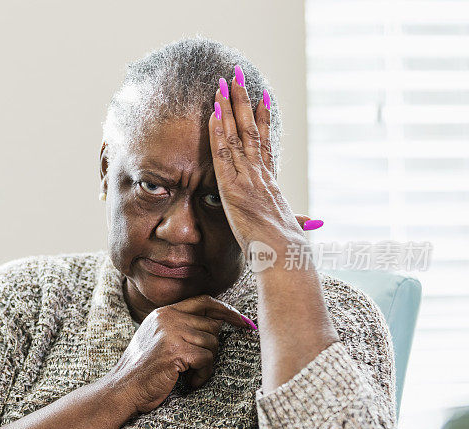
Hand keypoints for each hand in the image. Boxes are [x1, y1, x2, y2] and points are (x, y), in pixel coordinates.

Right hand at [105, 295, 254, 415]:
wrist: (123, 388)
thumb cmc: (143, 370)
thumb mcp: (158, 339)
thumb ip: (181, 326)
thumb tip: (218, 323)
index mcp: (164, 312)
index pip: (204, 301)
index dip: (226, 310)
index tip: (243, 321)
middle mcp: (168, 318)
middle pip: (212, 325)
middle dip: (211, 348)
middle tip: (198, 365)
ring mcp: (171, 332)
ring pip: (212, 343)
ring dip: (207, 364)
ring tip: (191, 374)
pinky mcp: (176, 350)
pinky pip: (207, 358)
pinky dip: (203, 374)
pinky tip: (191, 381)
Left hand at [208, 65, 313, 253]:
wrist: (284, 254)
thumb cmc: (287, 247)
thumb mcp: (290, 229)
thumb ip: (299, 221)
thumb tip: (314, 223)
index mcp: (271, 182)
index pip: (266, 143)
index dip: (264, 118)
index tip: (262, 97)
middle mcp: (260, 173)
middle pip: (252, 129)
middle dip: (243, 100)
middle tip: (238, 75)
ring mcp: (247, 178)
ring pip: (238, 134)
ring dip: (229, 107)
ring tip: (224, 82)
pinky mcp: (232, 187)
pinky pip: (223, 154)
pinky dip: (218, 133)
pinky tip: (214, 113)